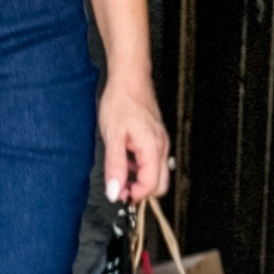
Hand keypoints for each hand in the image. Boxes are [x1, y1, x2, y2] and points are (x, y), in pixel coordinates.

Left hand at [99, 74, 170, 202]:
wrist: (129, 79)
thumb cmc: (121, 101)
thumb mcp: (112, 137)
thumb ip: (115, 167)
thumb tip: (115, 191)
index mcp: (152, 149)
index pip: (151, 186)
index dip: (134, 195)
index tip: (118, 193)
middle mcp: (161, 147)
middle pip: (160, 184)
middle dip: (140, 190)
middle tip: (120, 187)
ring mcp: (160, 142)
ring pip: (156, 172)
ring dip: (139, 178)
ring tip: (119, 170)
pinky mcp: (156, 137)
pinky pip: (152, 160)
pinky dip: (139, 166)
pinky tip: (125, 157)